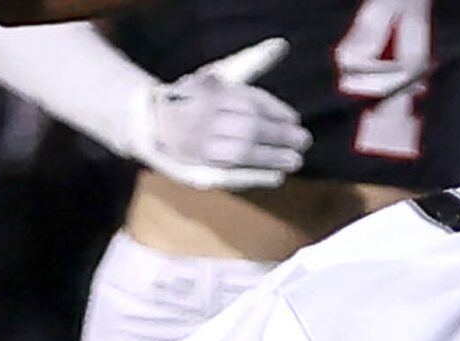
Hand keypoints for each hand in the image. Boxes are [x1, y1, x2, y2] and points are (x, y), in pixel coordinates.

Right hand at [133, 39, 310, 190]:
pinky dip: (256, 176)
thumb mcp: (218, 74)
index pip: (250, 101)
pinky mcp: (197, 170)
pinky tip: (277, 176)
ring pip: (241, 151)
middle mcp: (203, 116)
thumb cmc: (197, 99)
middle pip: (249, 126)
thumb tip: (282, 45)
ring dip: (273, 157)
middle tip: (304, 140)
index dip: (276, 111)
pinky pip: (230, 175)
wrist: (154, 126)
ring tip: (295, 160)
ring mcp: (198, 145)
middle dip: (280, 135)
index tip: (294, 119)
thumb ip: (251, 62)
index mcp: (210, 91)